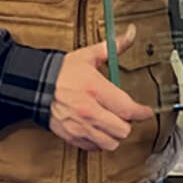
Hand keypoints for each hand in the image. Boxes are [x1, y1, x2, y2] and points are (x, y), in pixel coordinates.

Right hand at [49, 24, 153, 150]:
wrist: (35, 85)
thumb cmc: (63, 71)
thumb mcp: (89, 55)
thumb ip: (113, 47)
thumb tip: (130, 34)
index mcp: (96, 89)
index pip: (128, 109)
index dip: (142, 113)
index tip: (146, 112)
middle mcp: (89, 110)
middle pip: (123, 130)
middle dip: (128, 122)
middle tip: (125, 114)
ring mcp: (79, 126)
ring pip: (110, 143)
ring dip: (115, 134)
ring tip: (113, 123)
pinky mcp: (71, 136)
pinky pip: (94, 148)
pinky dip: (100, 141)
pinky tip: (99, 130)